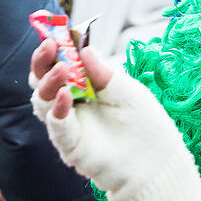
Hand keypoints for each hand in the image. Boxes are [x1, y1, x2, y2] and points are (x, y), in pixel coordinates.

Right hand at [29, 10, 200, 200]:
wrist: (157, 165)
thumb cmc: (146, 127)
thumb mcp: (128, 93)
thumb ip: (105, 74)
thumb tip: (85, 51)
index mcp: (86, 88)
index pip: (61, 65)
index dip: (55, 51)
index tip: (55, 35)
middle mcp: (72, 105)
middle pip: (44, 81)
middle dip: (42, 63)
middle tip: (49, 47)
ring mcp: (70, 126)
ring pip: (43, 101)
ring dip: (49, 83)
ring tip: (63, 70)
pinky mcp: (71, 146)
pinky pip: (57, 126)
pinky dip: (58, 110)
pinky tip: (66, 97)